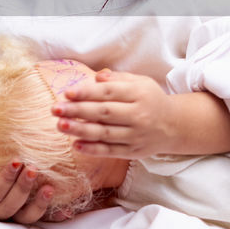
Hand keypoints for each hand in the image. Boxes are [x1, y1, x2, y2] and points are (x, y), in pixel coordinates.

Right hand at [0, 162, 62, 223]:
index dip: (5, 180)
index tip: (17, 161)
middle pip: (9, 206)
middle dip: (22, 188)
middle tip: (33, 168)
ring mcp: (10, 218)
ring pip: (24, 218)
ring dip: (38, 204)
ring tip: (50, 188)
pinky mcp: (23, 219)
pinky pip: (41, 222)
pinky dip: (53, 217)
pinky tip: (66, 211)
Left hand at [52, 69, 178, 158]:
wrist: (174, 126)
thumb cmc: (150, 99)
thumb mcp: (140, 82)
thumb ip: (118, 78)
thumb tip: (97, 76)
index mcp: (139, 94)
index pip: (109, 92)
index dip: (87, 92)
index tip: (67, 93)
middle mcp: (139, 115)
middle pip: (104, 113)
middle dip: (77, 111)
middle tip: (55, 109)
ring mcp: (136, 135)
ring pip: (104, 133)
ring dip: (80, 130)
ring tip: (60, 125)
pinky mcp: (133, 152)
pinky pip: (110, 151)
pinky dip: (92, 149)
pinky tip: (75, 145)